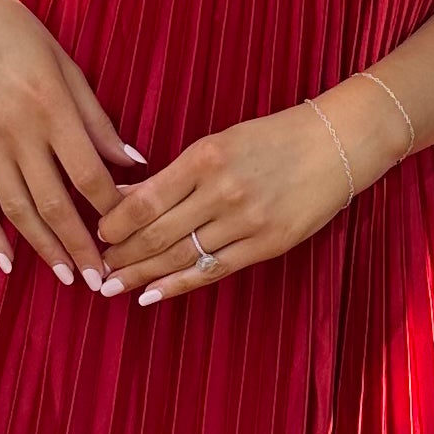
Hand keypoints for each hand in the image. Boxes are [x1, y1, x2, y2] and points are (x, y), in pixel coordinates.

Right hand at [0, 0, 143, 286]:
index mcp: (52, 107)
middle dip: (82, 246)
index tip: (128, 231)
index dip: (112, 209)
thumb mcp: (67, 66)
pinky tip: (7, 259)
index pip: (89, 174)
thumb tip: (132, 161)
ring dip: (43, 248)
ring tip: (65, 276)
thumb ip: (97, 119)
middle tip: (102, 279)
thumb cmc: (16, 32)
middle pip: (55, 202)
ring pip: (17, 208)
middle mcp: (17, 129)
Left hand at [93, 101, 368, 306]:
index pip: (145, 200)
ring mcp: (245, 222)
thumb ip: (173, 173)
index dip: (115, 224)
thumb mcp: (219, 143)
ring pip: (181, 256)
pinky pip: (213, 271)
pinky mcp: (266, 245)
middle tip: (99, 268)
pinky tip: (151, 295)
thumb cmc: (272, 138)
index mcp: (205, 157)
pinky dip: (178, 285)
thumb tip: (125, 195)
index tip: (98, 234)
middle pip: (158, 233)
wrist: (335, 145)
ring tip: (113, 286)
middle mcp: (222, 191)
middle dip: (122, 255)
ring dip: (142, 274)